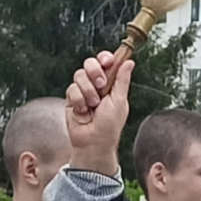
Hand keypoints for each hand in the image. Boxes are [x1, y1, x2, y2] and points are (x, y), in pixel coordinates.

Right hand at [65, 52, 131, 175]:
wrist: (94, 142)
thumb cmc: (109, 126)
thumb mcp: (120, 100)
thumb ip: (122, 80)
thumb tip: (129, 61)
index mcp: (110, 82)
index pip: (105, 61)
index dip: (105, 58)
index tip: (108, 62)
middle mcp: (95, 84)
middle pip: (89, 63)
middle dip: (95, 72)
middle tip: (101, 85)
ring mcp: (82, 90)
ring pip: (79, 75)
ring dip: (88, 90)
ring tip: (93, 105)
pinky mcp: (71, 99)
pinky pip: (71, 89)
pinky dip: (79, 100)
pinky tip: (83, 111)